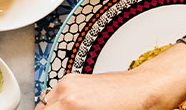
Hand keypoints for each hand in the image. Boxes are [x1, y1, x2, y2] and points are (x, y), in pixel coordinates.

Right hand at [40, 72, 159, 109]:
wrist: (144, 90)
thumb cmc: (131, 108)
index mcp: (69, 105)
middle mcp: (66, 90)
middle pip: (41, 109)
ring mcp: (70, 81)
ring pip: (46, 101)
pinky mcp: (75, 77)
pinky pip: (55, 93)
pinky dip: (57, 103)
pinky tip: (68, 109)